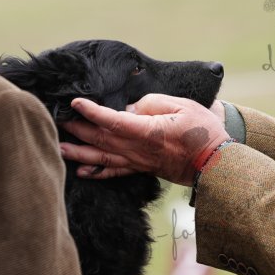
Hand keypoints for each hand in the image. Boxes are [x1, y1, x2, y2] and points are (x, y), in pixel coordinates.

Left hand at [60, 95, 229, 184]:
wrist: (216, 162)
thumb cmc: (203, 130)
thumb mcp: (182, 106)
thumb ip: (153, 103)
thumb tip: (130, 107)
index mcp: (147, 131)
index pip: (112, 121)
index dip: (91, 112)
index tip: (75, 102)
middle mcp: (138, 149)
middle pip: (100, 139)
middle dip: (77, 128)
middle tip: (57, 118)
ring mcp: (139, 162)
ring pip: (101, 157)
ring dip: (78, 151)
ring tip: (59, 146)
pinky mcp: (143, 169)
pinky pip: (114, 172)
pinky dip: (96, 172)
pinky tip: (82, 170)